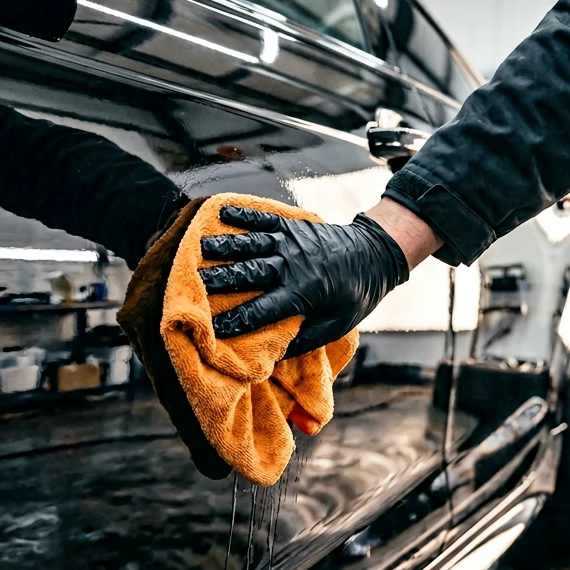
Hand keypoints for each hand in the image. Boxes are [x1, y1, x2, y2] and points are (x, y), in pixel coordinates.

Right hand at [200, 206, 409, 357]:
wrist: (375, 255)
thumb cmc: (354, 297)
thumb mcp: (335, 327)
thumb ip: (302, 340)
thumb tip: (270, 356)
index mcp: (303, 293)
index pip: (262, 311)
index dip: (237, 320)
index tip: (213, 329)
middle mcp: (293, 266)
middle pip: (251, 273)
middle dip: (221, 279)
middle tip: (195, 283)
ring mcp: (292, 242)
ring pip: (252, 244)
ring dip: (225, 246)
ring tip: (199, 248)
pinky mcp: (292, 226)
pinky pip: (264, 219)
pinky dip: (243, 216)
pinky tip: (222, 213)